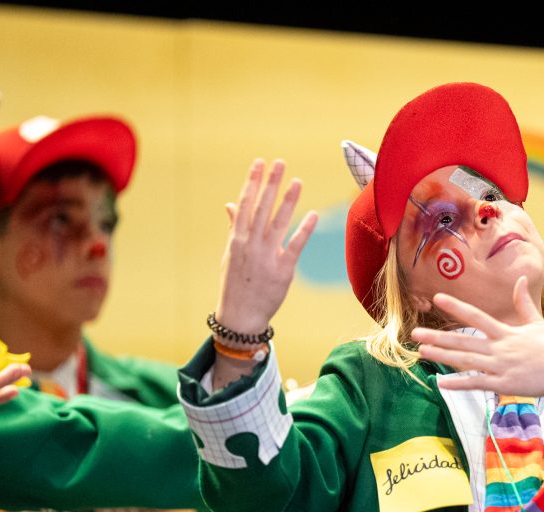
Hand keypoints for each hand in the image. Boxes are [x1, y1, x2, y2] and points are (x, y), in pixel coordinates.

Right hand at [215, 159, 316, 334]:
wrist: (240, 316)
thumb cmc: (235, 283)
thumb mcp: (230, 254)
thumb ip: (234, 228)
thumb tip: (231, 204)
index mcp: (236, 239)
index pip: (245, 203)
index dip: (253, 182)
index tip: (260, 163)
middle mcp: (250, 244)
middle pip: (262, 208)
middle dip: (270, 184)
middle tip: (279, 163)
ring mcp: (266, 257)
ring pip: (278, 223)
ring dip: (288, 201)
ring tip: (297, 182)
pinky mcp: (282, 270)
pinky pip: (294, 246)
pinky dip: (304, 230)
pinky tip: (313, 214)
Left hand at [412, 276, 543, 398]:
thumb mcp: (537, 321)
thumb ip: (523, 302)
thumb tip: (520, 278)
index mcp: (506, 332)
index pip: (476, 316)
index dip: (456, 306)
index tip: (438, 298)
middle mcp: (500, 347)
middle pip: (463, 340)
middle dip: (438, 337)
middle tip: (415, 334)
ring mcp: (501, 367)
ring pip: (465, 361)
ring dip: (442, 356)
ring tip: (421, 352)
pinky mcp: (505, 385)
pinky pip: (477, 383)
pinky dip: (458, 383)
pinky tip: (440, 383)